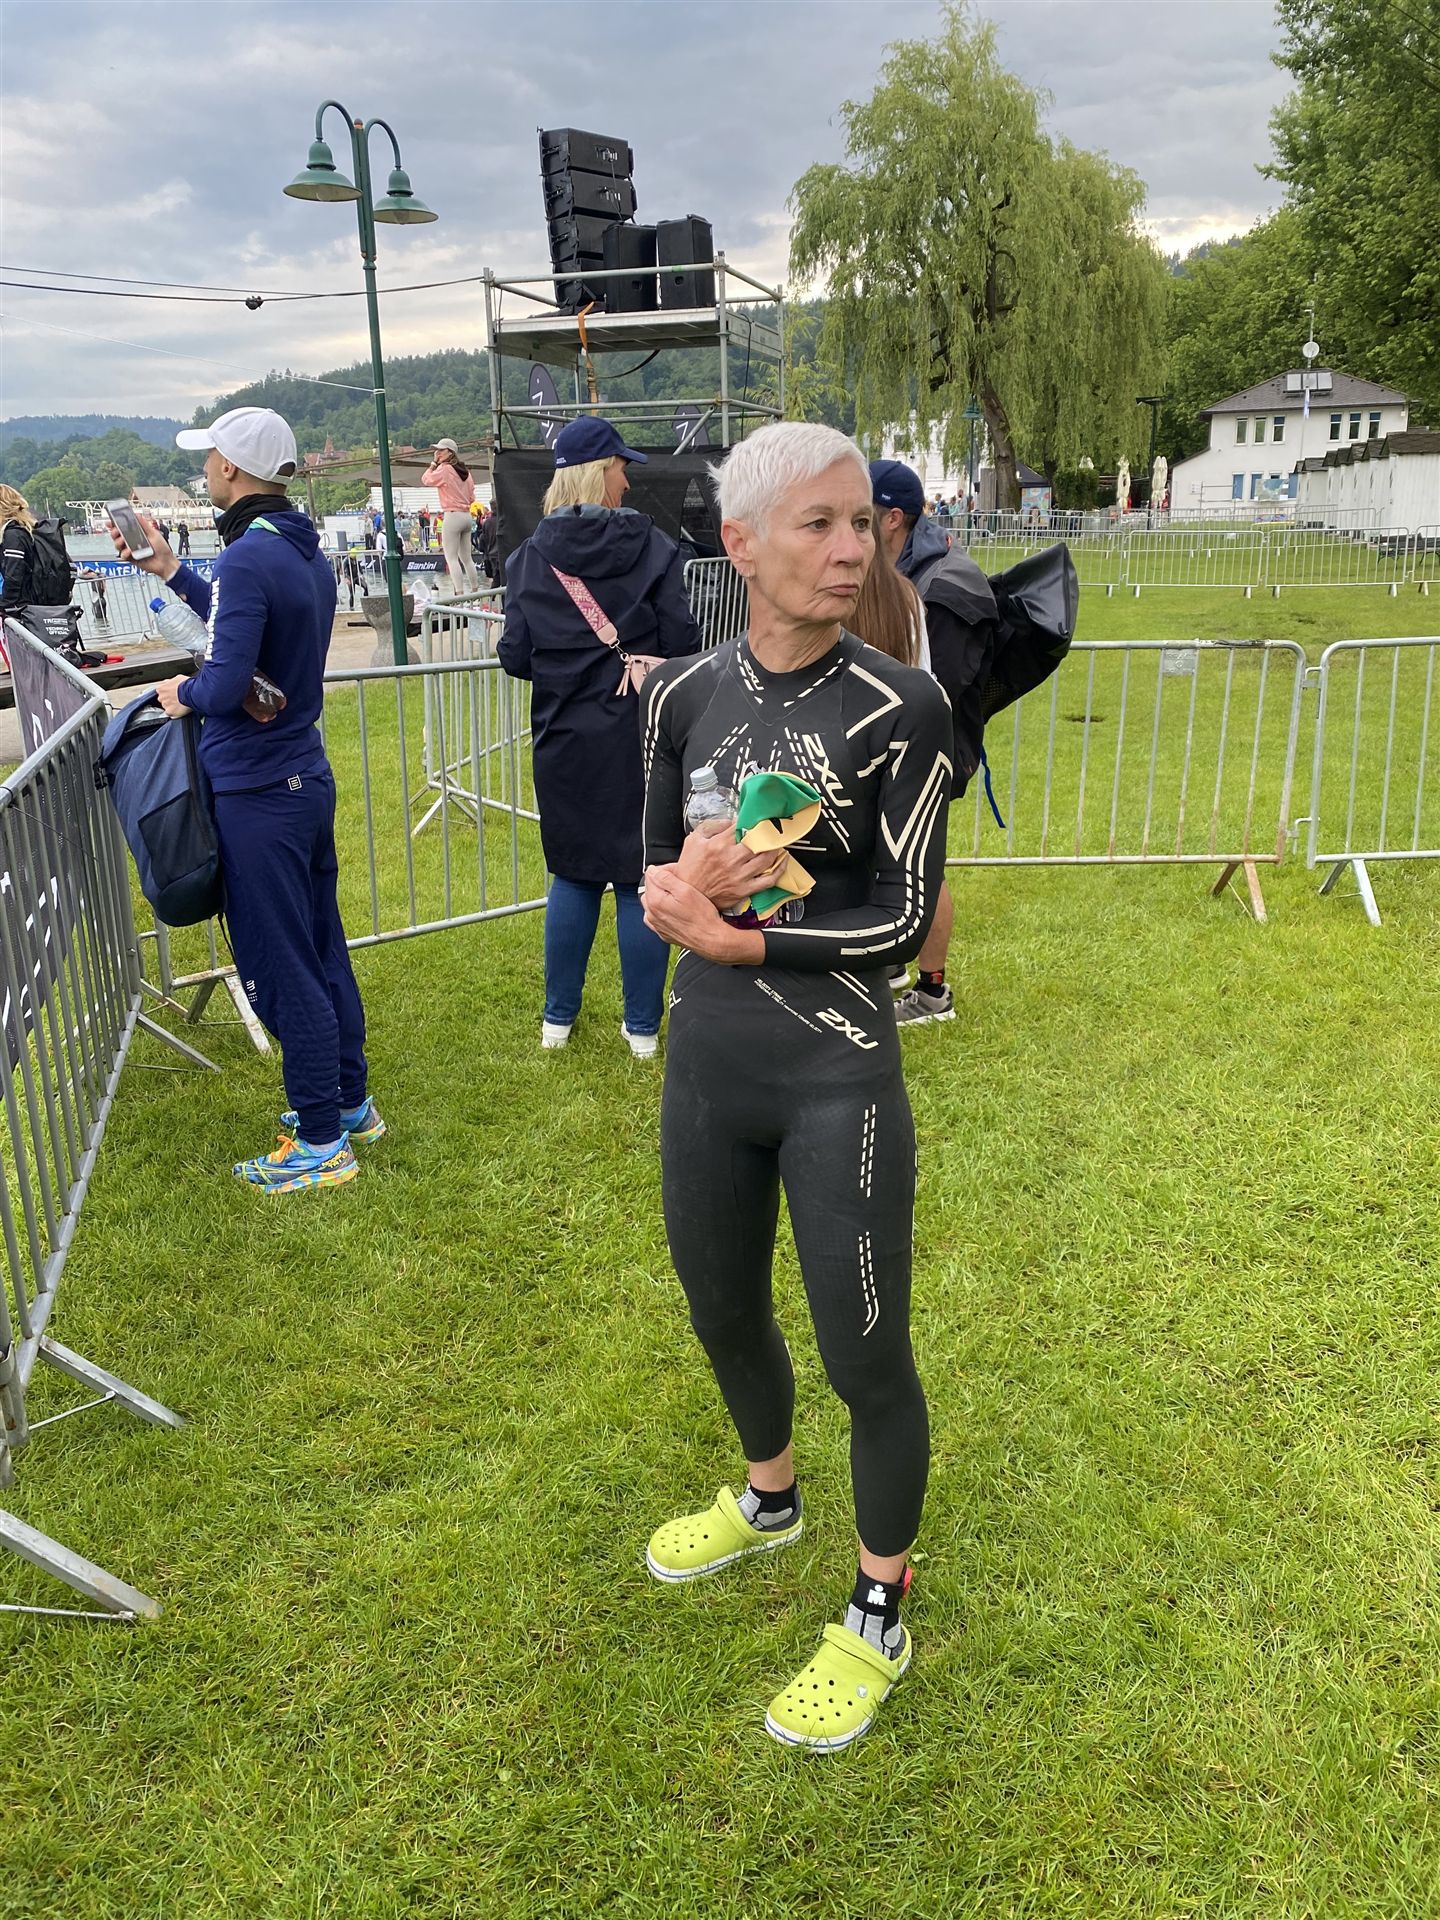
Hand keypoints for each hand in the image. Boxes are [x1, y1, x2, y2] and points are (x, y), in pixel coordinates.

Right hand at [109, 514, 177, 580]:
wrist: (166, 563)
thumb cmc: (162, 549)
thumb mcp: (153, 534)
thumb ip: (144, 525)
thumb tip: (137, 514)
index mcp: (135, 534)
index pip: (122, 527)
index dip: (114, 524)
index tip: (110, 521)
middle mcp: (131, 541)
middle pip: (116, 535)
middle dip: (114, 532)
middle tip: (116, 530)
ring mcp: (130, 550)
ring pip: (117, 545)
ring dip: (117, 541)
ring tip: (123, 540)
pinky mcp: (131, 559)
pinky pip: (123, 555)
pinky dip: (124, 553)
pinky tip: (129, 551)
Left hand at [154, 677, 189, 717]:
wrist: (192, 692)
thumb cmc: (186, 684)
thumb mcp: (177, 678)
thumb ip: (170, 682)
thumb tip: (169, 683)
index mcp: (161, 688)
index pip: (161, 692)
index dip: (168, 693)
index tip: (173, 694)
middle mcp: (161, 697)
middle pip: (164, 700)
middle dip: (169, 700)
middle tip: (178, 699)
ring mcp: (165, 705)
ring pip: (167, 708)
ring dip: (173, 707)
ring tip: (181, 705)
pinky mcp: (171, 712)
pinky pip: (172, 715)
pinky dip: (176, 714)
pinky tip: (181, 710)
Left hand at [642, 864, 765, 964]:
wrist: (710, 939)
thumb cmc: (702, 916)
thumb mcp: (686, 890)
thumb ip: (665, 878)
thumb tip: (652, 871)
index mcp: (655, 901)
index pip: (649, 877)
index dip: (662, 871)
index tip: (673, 872)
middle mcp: (652, 914)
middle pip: (649, 890)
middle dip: (659, 884)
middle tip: (677, 883)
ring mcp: (657, 925)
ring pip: (651, 904)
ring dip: (659, 897)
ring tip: (676, 897)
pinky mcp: (663, 933)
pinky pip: (656, 918)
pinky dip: (661, 911)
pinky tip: (673, 910)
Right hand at [675, 825, 786, 910]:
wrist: (687, 895)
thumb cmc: (689, 870)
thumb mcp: (693, 841)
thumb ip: (710, 826)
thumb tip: (729, 821)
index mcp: (718, 845)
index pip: (741, 827)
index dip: (750, 821)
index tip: (755, 819)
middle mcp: (731, 859)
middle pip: (759, 841)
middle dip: (768, 833)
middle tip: (773, 829)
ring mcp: (739, 875)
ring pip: (767, 858)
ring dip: (776, 848)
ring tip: (778, 843)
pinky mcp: (744, 889)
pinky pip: (768, 880)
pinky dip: (779, 870)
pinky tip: (782, 862)